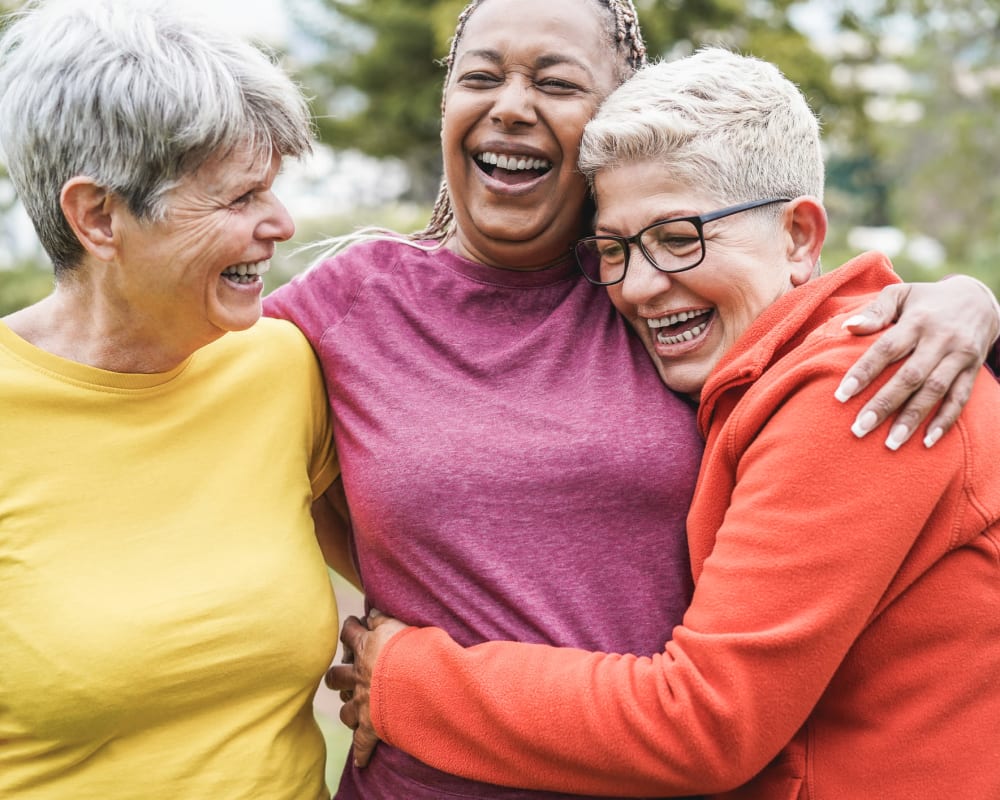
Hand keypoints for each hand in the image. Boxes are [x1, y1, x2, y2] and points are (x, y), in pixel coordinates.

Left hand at [325, 610, 407, 767]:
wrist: (418, 680)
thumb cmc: (414, 649)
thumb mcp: (398, 624)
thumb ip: (383, 618)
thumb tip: (371, 610)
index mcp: (367, 648)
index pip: (350, 633)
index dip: (349, 628)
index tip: (352, 626)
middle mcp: (359, 676)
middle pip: (336, 676)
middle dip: (336, 676)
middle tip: (342, 675)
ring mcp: (364, 703)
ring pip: (345, 710)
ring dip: (348, 710)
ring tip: (352, 710)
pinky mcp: (373, 726)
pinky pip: (363, 744)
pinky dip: (362, 753)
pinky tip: (360, 761)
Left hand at [834, 276, 999, 448]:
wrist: (979, 299)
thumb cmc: (926, 300)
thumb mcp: (901, 294)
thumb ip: (875, 311)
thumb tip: (847, 327)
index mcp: (917, 320)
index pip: (886, 348)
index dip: (864, 372)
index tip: (840, 395)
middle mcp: (940, 339)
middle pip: (910, 376)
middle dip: (884, 404)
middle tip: (859, 429)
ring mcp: (959, 356)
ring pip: (935, 391)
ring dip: (912, 419)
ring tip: (890, 443)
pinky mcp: (973, 370)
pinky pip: (960, 398)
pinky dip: (945, 421)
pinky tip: (927, 441)